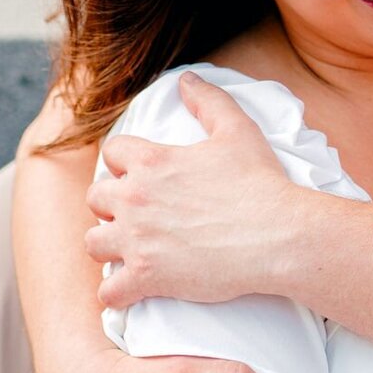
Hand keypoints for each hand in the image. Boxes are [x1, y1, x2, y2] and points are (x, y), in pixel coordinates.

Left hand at [86, 72, 309, 308]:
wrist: (279, 235)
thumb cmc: (261, 183)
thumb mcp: (238, 130)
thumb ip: (208, 100)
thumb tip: (187, 79)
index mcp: (151, 161)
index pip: (112, 153)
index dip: (125, 164)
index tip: (141, 176)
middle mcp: (135, 198)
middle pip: (95, 198)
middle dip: (111, 206)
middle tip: (136, 216)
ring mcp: (137, 240)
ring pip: (93, 243)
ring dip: (109, 247)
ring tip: (130, 251)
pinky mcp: (146, 277)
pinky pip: (109, 292)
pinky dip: (117, 293)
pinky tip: (131, 290)